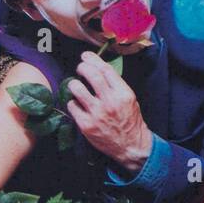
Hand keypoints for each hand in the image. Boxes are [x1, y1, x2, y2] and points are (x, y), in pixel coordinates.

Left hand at [65, 51, 152, 173]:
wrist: (131, 146)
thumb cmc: (130, 120)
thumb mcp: (129, 99)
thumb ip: (115, 85)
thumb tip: (98, 68)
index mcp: (123, 93)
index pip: (105, 69)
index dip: (93, 59)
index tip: (86, 56)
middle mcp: (110, 102)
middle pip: (91, 75)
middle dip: (82, 67)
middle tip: (80, 68)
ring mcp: (97, 114)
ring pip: (77, 89)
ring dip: (73, 83)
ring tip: (75, 85)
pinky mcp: (86, 125)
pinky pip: (72, 106)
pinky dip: (72, 102)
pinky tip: (77, 103)